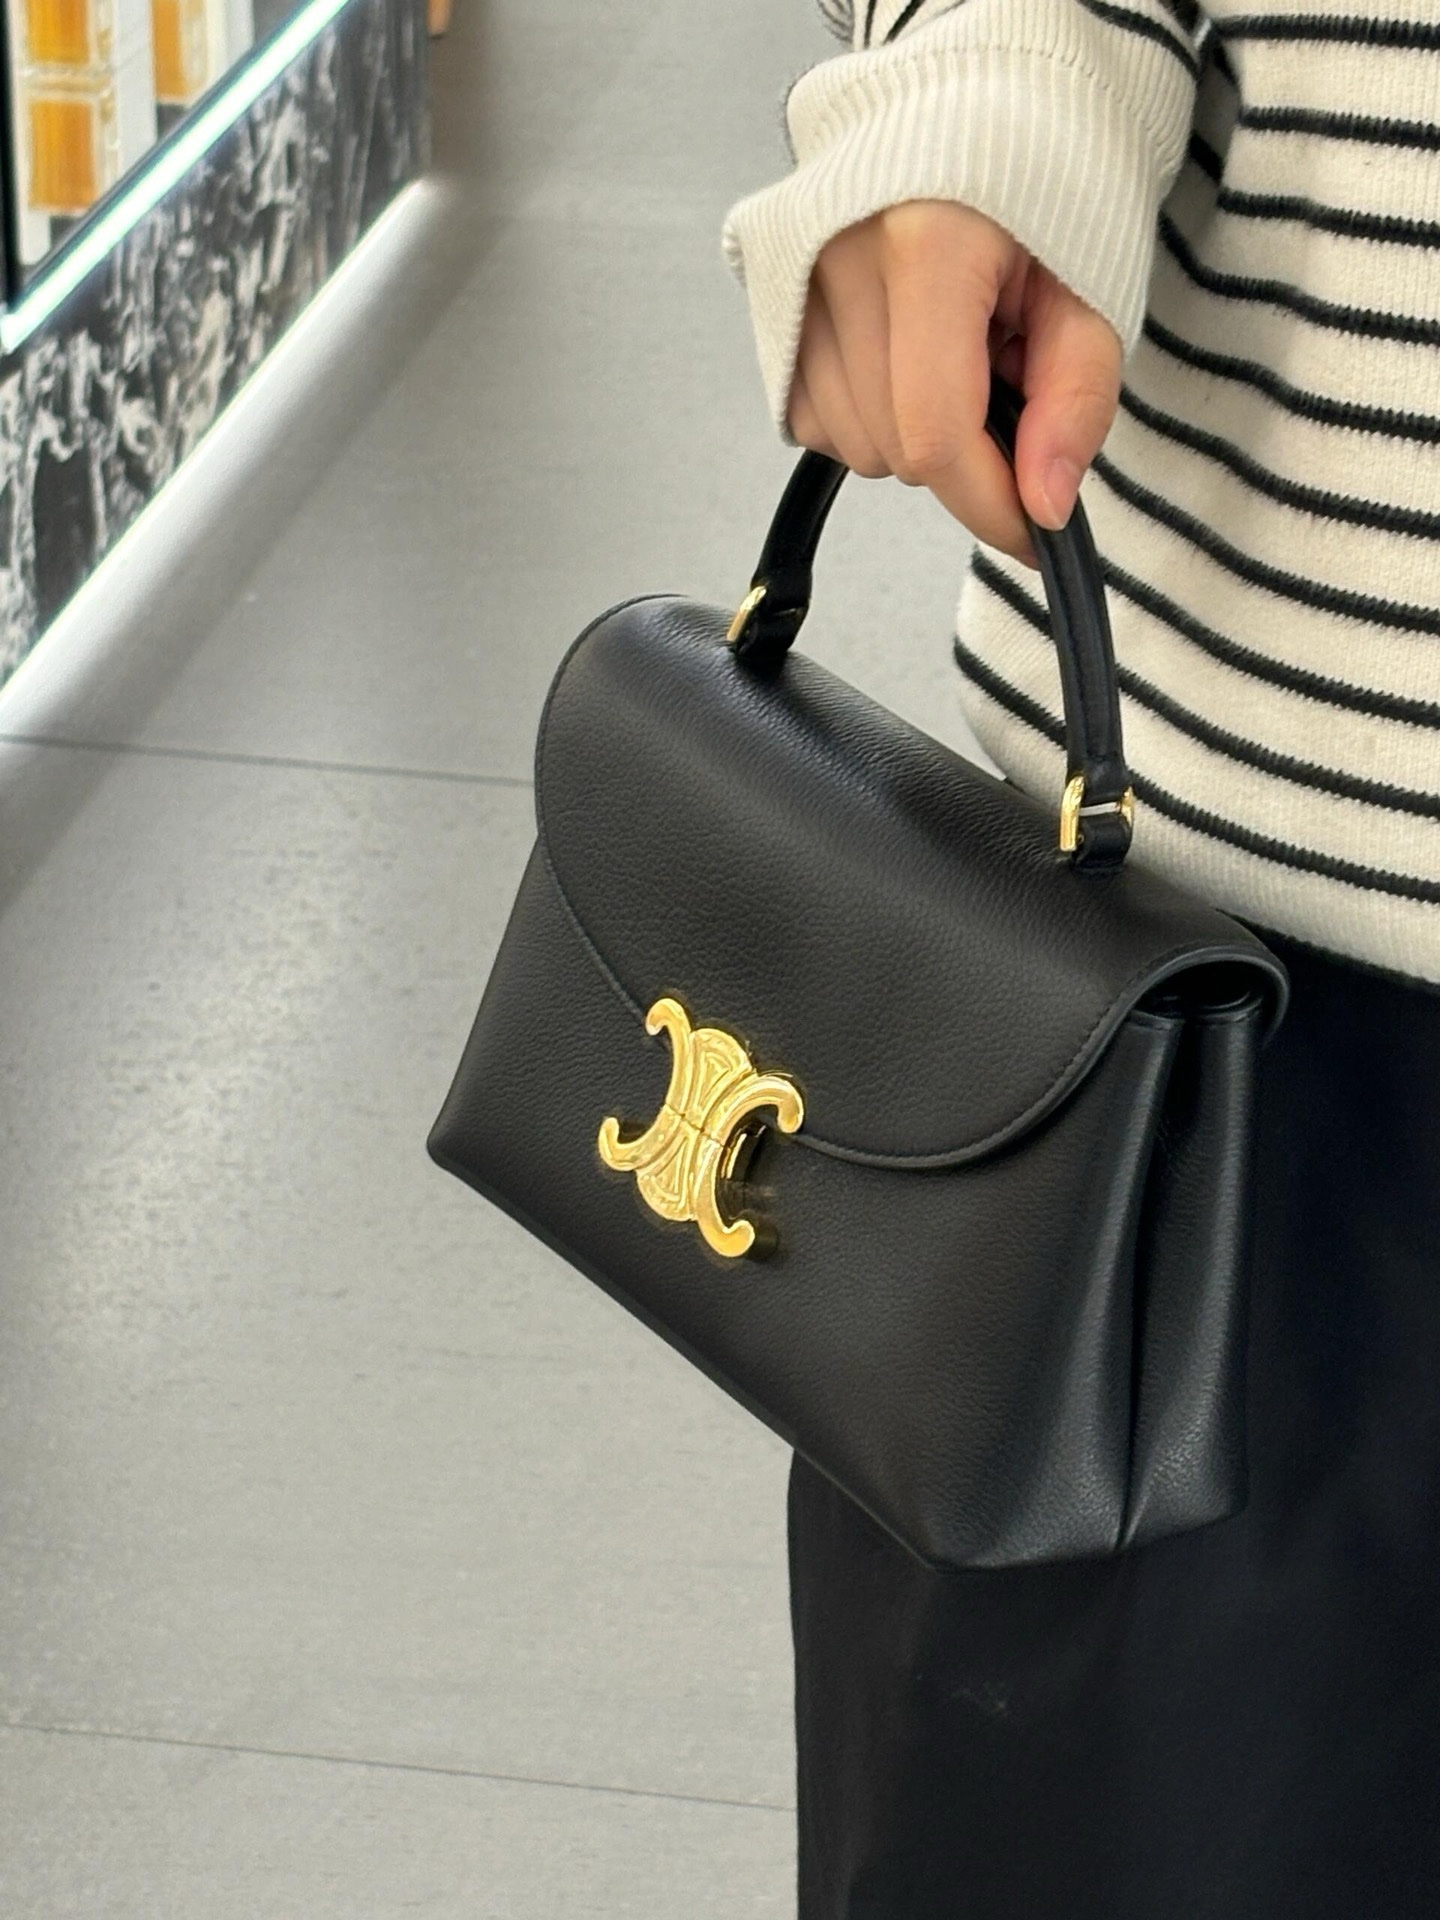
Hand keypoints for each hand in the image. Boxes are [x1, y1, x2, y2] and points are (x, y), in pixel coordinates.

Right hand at [787, 202, 1122, 568]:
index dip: (990, 502)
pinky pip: (816, 420)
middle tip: (1007, 380)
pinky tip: (906, 359)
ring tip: (957, 353)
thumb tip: (1044, 505)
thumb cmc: (1043, 183)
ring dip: (913, 431)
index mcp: (925, 242)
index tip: (1033, 529)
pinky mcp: (770, 300)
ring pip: (854, 445)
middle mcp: (839, 256)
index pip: (937, 432)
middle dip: (965, 452)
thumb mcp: (1091, 290)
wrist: (982, 99)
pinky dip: (868, 415)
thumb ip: (1075, 402)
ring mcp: (792, 278)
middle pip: (896, 449)